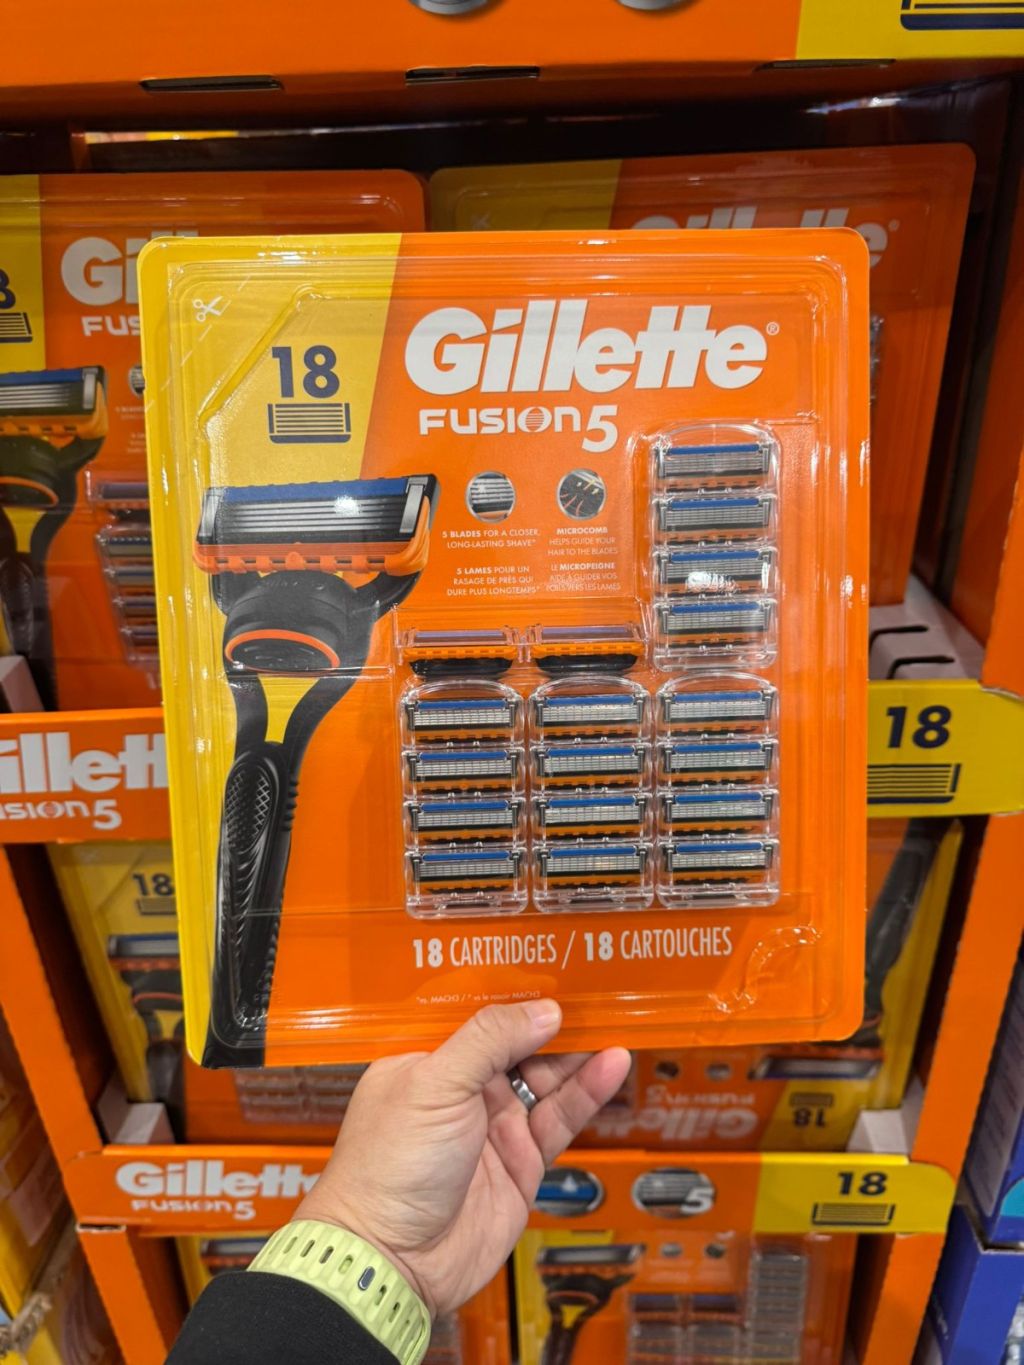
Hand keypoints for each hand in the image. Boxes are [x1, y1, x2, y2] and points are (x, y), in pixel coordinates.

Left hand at [296, 1000, 629, 1318]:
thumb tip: (543, 1010)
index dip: (513, 995)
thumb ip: (490, 1041)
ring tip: (613, 1025)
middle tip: (595, 996)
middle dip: (553, 1023)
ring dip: (578, 1055)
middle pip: (517, 1046)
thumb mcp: (436, 1085)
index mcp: (425, 1062)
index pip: (476, 1016)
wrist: (394, 1262)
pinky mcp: (520, 1163)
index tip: (551, 971)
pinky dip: (586, 1093)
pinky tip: (609, 1067)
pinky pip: (559, 1120)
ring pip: (545, 1080)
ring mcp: (491, 1128)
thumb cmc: (389, 1170)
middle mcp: (459, 1091)